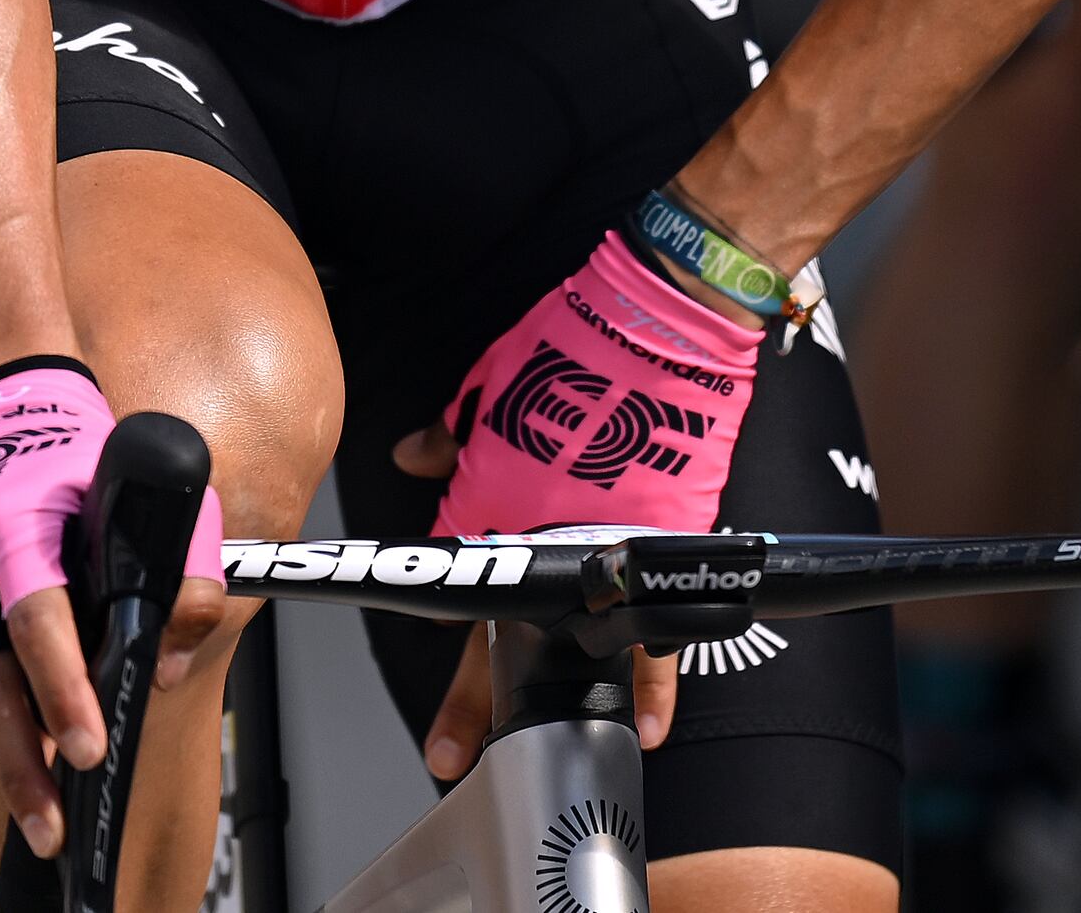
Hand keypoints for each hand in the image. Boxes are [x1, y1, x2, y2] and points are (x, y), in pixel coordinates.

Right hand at [0, 361, 223, 860]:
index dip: (62, 688)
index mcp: (16, 524)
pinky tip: (13, 717)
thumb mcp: (150, 495)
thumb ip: (183, 573)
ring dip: (3, 749)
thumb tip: (164, 663)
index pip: (38, 619)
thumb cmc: (81, 465)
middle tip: (51, 826)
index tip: (87, 748)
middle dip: (17, 764)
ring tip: (41, 803)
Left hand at [386, 231, 767, 777]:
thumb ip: (454, 434)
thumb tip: (418, 456)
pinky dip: (650, 680)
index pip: (455, 577)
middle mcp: (541, 537)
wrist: (662, 325)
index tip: (439, 643)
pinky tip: (645, 723)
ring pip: (570, 645)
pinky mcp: (662, 544)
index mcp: (494, 499)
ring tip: (548, 754)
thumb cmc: (576, 343)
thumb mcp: (496, 383)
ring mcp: (602, 548)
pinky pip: (652, 628)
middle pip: (497, 634)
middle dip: (472, 699)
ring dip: (558, 704)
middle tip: (449, 752)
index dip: (444, 616)